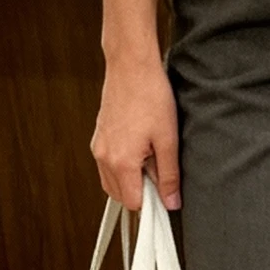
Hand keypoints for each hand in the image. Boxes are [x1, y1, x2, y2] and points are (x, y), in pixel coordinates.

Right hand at [91, 52, 180, 210]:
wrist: (131, 66)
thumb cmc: (151, 96)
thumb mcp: (168, 139)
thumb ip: (169, 175)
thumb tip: (171, 202)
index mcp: (121, 162)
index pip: (133, 203)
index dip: (151, 202)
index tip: (165, 192)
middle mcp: (104, 158)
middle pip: (120, 196)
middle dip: (140, 191)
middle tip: (160, 169)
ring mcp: (98, 147)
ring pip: (112, 182)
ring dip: (131, 179)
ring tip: (150, 155)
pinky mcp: (98, 138)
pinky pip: (108, 165)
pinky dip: (123, 166)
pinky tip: (139, 147)